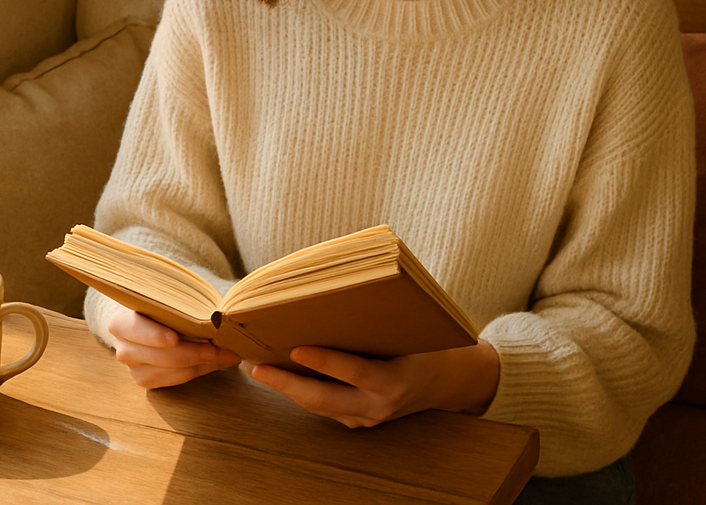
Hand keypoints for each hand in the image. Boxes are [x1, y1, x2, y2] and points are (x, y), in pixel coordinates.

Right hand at [107, 304, 241, 387]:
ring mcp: (134, 369)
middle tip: (224, 347)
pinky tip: (215, 360)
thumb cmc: (157, 303)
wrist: (140, 319)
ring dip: (204, 363)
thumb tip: (214, 311)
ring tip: (228, 354)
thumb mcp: (163, 296)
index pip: (136, 330)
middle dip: (196, 352)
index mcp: (121, 322)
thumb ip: (179, 301)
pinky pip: (178, 379)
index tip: (174, 339)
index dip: (155, 335)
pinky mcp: (147, 381)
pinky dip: (199, 370)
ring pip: (174, 370)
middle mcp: (124, 349)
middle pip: (162, 356)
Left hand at [243, 340, 499, 427]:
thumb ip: (379, 315)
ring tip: (255, 365)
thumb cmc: (429, 342)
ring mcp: (368, 418)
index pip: (354, 371)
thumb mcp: (413, 328)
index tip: (296, 348)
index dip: (324, 361)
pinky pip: (325, 406)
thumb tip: (340, 285)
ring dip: (285, 387)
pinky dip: (301, 390)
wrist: (452, 380)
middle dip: (284, 383)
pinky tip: (279, 373)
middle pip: (322, 398)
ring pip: (318, 406)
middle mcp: (379, 406)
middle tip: (253, 365)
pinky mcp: (360, 420)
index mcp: (394, 382)